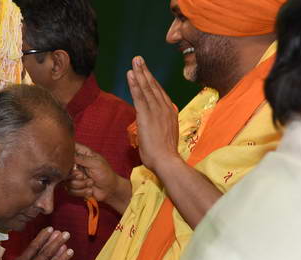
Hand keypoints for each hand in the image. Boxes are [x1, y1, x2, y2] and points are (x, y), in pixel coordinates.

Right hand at [67, 142, 119, 202]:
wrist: (110, 190)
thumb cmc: (106, 174)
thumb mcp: (96, 163)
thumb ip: (81, 158)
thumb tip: (69, 154)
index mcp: (82, 154)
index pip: (70, 147)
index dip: (65, 152)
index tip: (70, 161)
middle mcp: (76, 164)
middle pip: (63, 168)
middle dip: (74, 175)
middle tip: (83, 176)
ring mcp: (74, 176)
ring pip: (67, 181)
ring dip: (80, 185)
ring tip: (91, 183)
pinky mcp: (74, 187)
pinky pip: (70, 190)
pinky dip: (81, 191)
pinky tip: (90, 190)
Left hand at [127, 56, 179, 172]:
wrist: (166, 161)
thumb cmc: (164, 154)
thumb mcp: (164, 136)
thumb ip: (160, 126)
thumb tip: (154, 126)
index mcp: (170, 112)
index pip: (159, 93)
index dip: (151, 81)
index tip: (145, 71)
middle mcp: (165, 108)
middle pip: (153, 86)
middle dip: (145, 71)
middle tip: (138, 59)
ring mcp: (156, 110)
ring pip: (146, 88)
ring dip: (140, 73)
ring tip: (134, 61)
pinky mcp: (147, 115)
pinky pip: (139, 96)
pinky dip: (135, 84)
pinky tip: (131, 75)